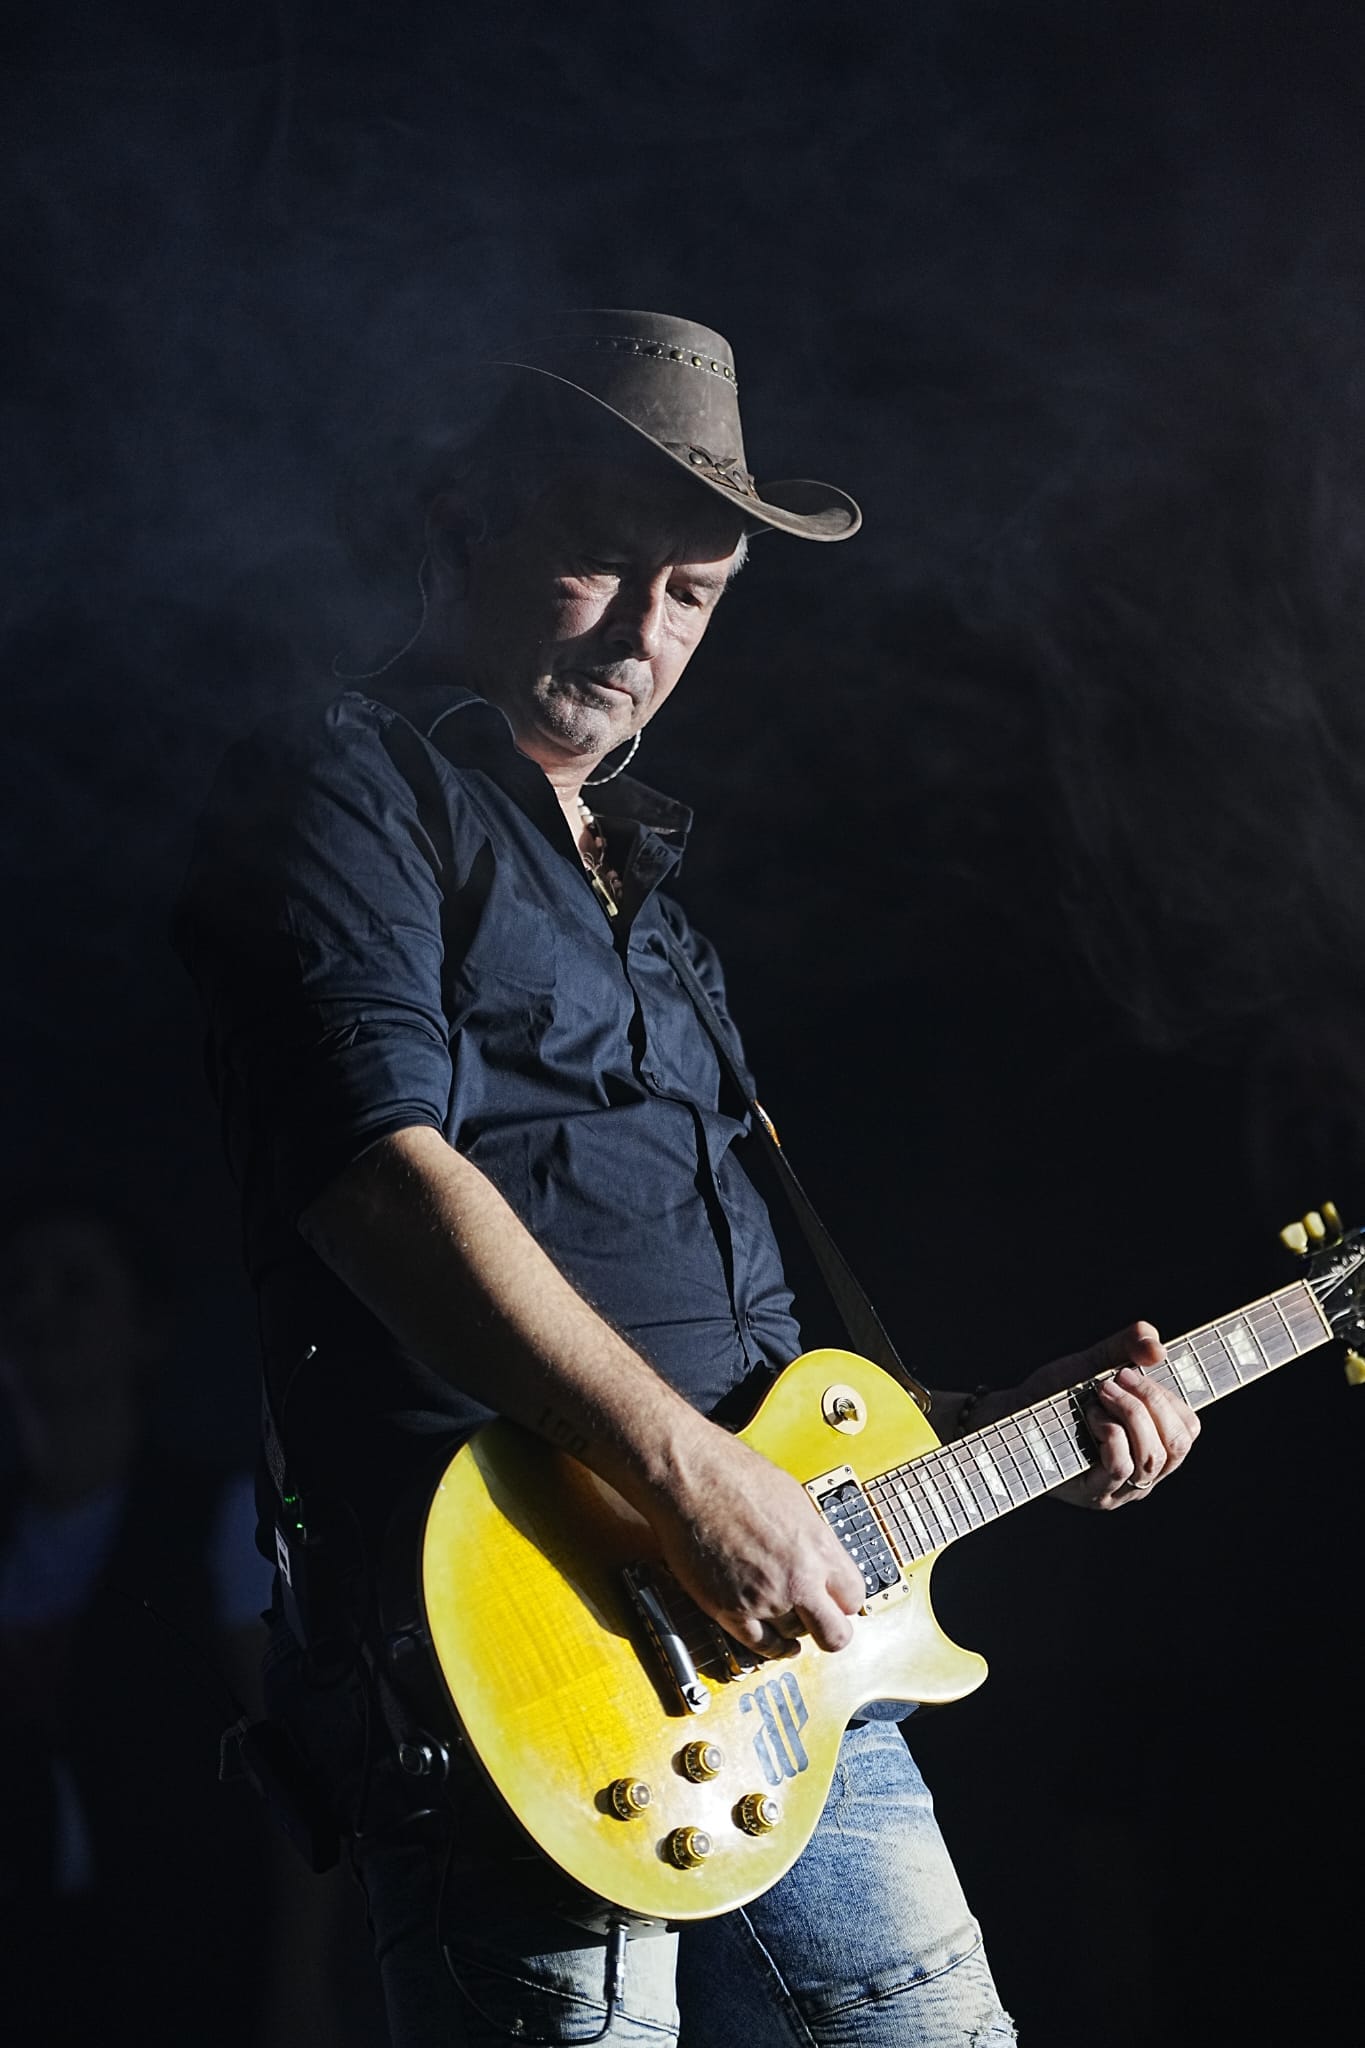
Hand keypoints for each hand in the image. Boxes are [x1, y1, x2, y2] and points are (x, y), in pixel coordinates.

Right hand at [643, 1419, 866, 1656]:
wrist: (690, 1478)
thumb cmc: (735, 1476)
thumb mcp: (794, 1500)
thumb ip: (813, 1539)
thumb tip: (821, 1559)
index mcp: (818, 1547)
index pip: (854, 1597)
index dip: (845, 1600)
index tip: (837, 1599)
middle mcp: (796, 1578)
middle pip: (835, 1635)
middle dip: (831, 1630)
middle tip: (822, 1622)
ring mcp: (764, 1598)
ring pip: (795, 1638)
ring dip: (792, 1627)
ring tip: (782, 1608)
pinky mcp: (730, 1610)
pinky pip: (760, 1646)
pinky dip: (771, 1647)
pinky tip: (776, 1642)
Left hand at [981, 1320, 1199, 1510]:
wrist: (1009, 1417)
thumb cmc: (1054, 1395)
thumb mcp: (1094, 1363)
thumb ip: (1127, 1347)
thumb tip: (1156, 1348)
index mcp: (1153, 1443)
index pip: (1188, 1429)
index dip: (1168, 1396)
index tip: (1135, 1370)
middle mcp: (1144, 1472)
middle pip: (1177, 1444)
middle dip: (1151, 1402)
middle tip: (1114, 1379)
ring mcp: (1121, 1487)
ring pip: (1152, 1457)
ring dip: (1128, 1414)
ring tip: (1097, 1394)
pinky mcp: (1095, 1492)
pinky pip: (1122, 1466)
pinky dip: (1110, 1432)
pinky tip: (1090, 1417)